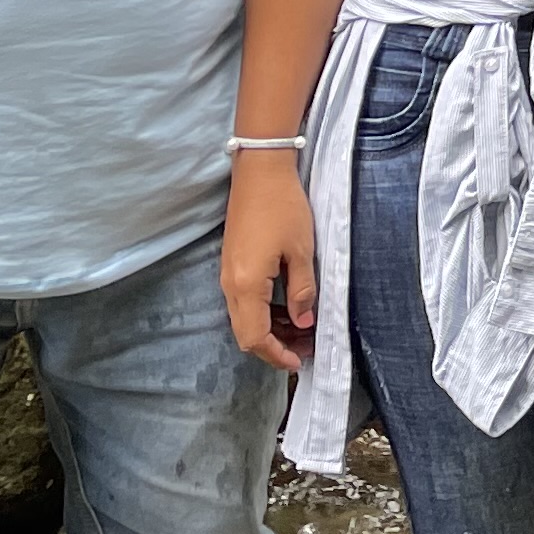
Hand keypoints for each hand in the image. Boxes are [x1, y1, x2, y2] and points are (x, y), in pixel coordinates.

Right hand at [222, 155, 318, 372]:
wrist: (259, 172)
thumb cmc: (284, 207)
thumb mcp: (301, 251)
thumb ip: (302, 291)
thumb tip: (304, 323)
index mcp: (246, 285)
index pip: (255, 337)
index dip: (276, 355)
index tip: (299, 361)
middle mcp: (230, 284)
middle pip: (245, 333)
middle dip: (274, 347)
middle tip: (305, 348)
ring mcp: (227, 274)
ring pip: (244, 318)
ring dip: (269, 330)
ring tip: (301, 330)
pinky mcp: (231, 264)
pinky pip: (243, 301)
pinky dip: (263, 312)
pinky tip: (287, 308)